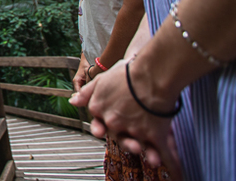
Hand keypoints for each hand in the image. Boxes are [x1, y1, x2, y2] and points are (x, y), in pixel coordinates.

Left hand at [71, 59, 182, 177]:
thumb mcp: (101, 79)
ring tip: (142, 152)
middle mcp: (112, 122)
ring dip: (136, 148)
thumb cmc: (127, 73)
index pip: (100, 122)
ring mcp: (131, 130)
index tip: (114, 122)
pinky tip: (162, 164)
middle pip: (116, 134)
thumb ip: (87, 92)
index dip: (107, 123)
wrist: (151, 73)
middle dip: (122, 135)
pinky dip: (158, 157)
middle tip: (129, 135)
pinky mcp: (151, 135)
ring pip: (133, 144)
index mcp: (98, 109)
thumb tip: (74, 101)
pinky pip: (155, 151)